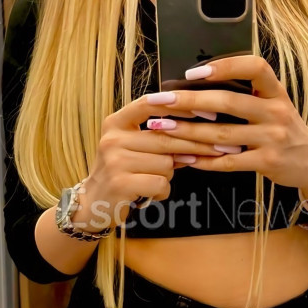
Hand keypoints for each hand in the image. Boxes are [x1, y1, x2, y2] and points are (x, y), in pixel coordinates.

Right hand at [78, 86, 226, 228]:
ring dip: (168, 175)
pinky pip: (160, 183)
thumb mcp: (132, 148)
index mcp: (115, 123)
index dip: (178, 106)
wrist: (93, 203)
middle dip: (191, 148)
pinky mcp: (121, 184)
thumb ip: (159, 137)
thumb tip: (201, 130)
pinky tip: (151, 193)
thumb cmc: (122, 172)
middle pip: (165, 139)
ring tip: (155, 179)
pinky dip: (162, 191)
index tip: (204, 111)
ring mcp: (115, 161)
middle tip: (213, 149)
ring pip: (165, 164)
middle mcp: (112, 139)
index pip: (148, 105)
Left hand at [142, 54, 307, 190]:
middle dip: (189, 101)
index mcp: (276, 92)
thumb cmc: (284, 129)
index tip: (194, 72)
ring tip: (162, 127)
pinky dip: (204, 161)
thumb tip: (199, 83)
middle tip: (161, 100)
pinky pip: (229, 162)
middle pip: (228, 102)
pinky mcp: (268, 163)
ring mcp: (273, 139)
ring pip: (222, 134)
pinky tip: (184, 157)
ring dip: (188, 132)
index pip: (255, 67)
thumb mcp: (275, 105)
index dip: (225, 66)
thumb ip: (247, 94)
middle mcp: (276, 112)